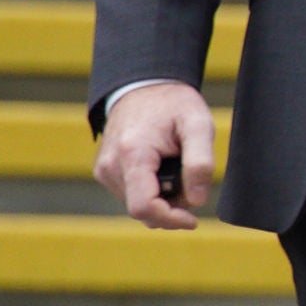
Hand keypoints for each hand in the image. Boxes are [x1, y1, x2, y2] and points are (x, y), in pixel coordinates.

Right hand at [93, 83, 213, 229]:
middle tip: (191, 184)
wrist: (143, 86)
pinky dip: (151, 193)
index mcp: (132, 154)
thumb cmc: (174, 104)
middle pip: (142, 210)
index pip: (144, 207)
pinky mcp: (104, 171)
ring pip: (136, 206)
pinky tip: (164, 172)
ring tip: (178, 170)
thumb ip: (200, 161)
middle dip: (171, 208)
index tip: (193, 219)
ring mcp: (104, 170)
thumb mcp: (198, 124)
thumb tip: (196, 200)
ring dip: (162, 201)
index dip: (171, 219)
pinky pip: (130, 195)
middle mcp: (110, 166)